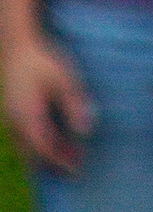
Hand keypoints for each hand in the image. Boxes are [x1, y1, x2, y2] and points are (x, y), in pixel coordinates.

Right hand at [4, 34, 91, 173]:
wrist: (17, 43)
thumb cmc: (43, 59)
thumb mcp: (64, 78)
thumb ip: (74, 104)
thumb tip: (85, 132)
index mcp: (27, 113)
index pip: (42, 148)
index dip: (59, 161)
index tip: (77, 169)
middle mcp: (14, 119)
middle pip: (31, 153)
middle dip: (53, 163)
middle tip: (76, 167)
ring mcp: (9, 117)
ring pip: (23, 148)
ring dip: (44, 156)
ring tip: (69, 155)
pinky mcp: (10, 113)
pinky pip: (20, 138)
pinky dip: (36, 146)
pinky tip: (53, 142)